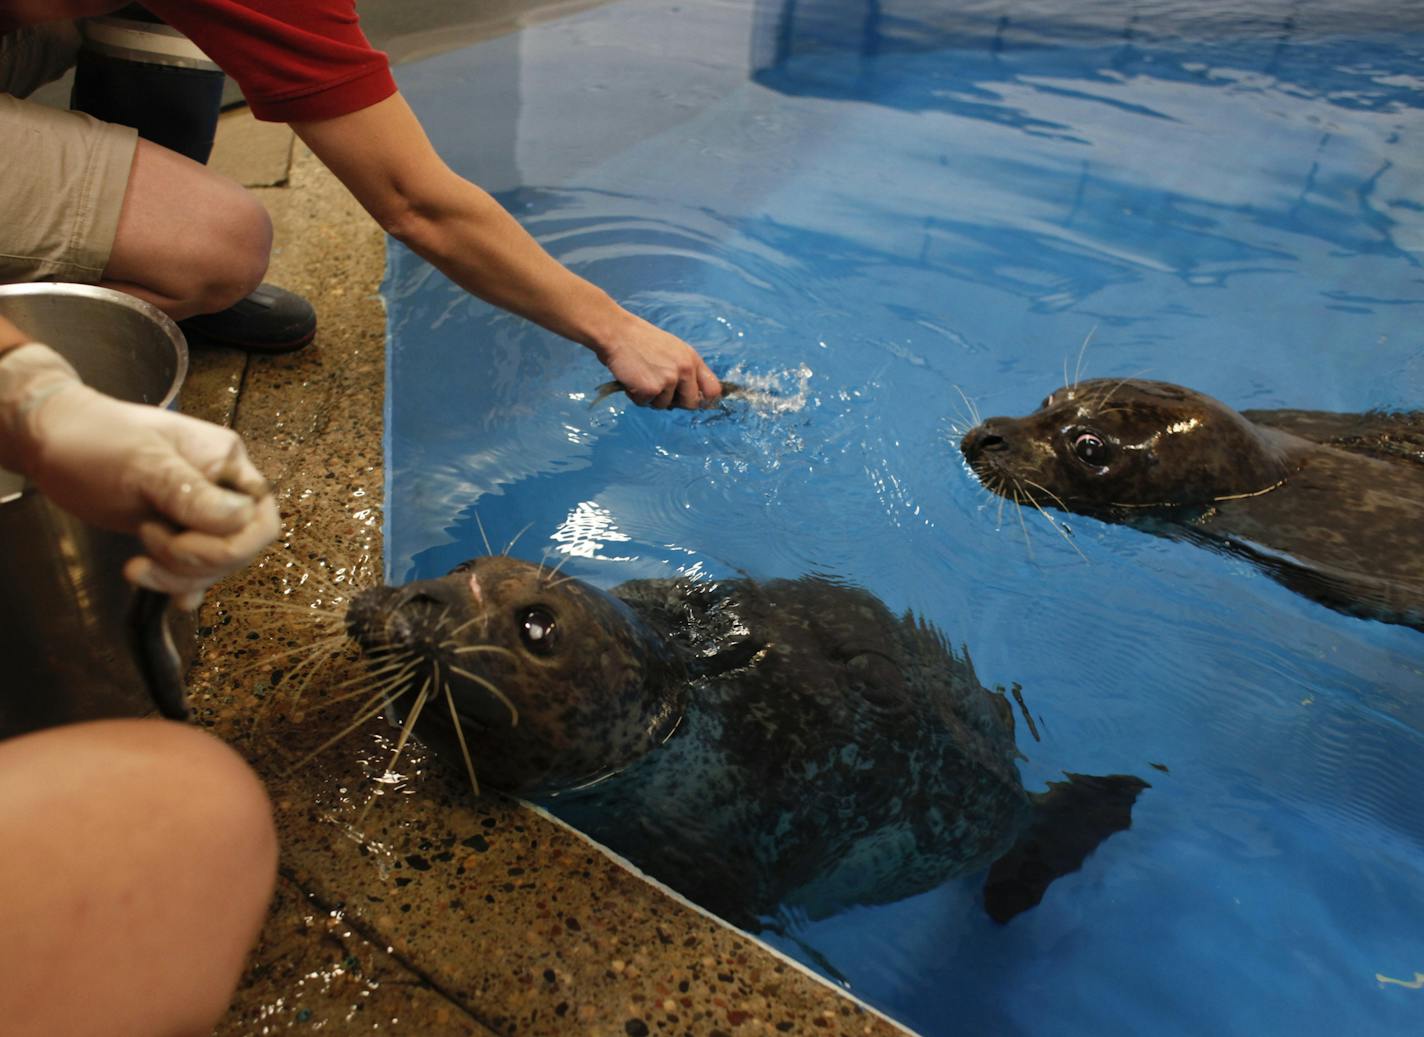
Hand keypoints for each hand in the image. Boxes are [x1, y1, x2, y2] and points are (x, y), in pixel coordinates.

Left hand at [0, 343, 279, 608]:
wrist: (53, 442)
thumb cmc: (95, 440)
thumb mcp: (143, 465)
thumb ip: (192, 493)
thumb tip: (241, 520)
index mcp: (226, 462)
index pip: (258, 517)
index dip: (228, 543)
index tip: (180, 542)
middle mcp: (222, 488)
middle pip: (239, 547)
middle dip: (195, 561)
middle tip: (146, 540)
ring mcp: (201, 512)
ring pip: (216, 564)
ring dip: (179, 575)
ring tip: (135, 564)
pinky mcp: (178, 531)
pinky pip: (197, 568)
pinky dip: (183, 584)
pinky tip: (173, 598)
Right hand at [591, 312, 721, 409]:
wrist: (617, 333)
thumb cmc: (641, 341)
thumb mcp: (673, 349)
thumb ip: (685, 369)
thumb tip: (692, 397)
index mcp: (692, 359)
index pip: (713, 389)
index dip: (705, 400)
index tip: (695, 402)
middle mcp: (684, 370)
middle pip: (691, 403)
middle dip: (676, 402)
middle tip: (660, 390)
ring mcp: (668, 380)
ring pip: (664, 405)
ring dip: (651, 397)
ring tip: (641, 376)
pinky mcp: (651, 389)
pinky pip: (645, 404)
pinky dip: (636, 396)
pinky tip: (631, 378)